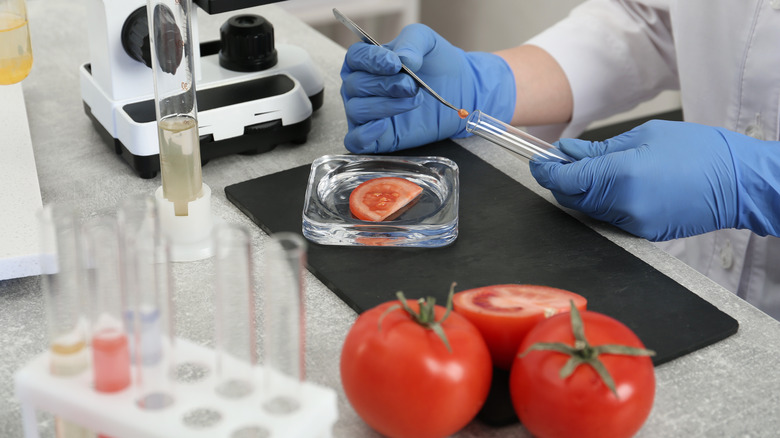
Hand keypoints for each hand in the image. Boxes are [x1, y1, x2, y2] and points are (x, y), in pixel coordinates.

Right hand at [340, 23, 514, 153]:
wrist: (460, 90)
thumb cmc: (437, 63)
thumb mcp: (428, 42)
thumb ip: (411, 42)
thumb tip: (401, 59)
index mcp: (368, 61)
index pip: (355, 57)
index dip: (371, 60)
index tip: (394, 64)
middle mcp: (362, 87)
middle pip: (356, 84)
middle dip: (384, 85)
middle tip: (411, 86)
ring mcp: (367, 113)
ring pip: (356, 110)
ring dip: (384, 106)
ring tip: (414, 101)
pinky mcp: (375, 137)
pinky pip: (355, 139)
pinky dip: (364, 133)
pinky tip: (384, 125)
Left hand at [529, 120, 779, 240]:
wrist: (740, 182)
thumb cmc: (701, 152)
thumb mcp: (645, 136)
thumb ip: (599, 149)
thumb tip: (568, 152)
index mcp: (621, 176)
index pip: (565, 180)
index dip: (546, 170)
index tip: (538, 162)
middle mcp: (623, 205)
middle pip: (572, 198)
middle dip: (561, 181)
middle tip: (561, 161)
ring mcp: (633, 224)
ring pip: (589, 209)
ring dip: (582, 191)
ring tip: (592, 169)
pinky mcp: (643, 234)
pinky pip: (610, 218)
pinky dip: (603, 202)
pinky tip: (614, 185)